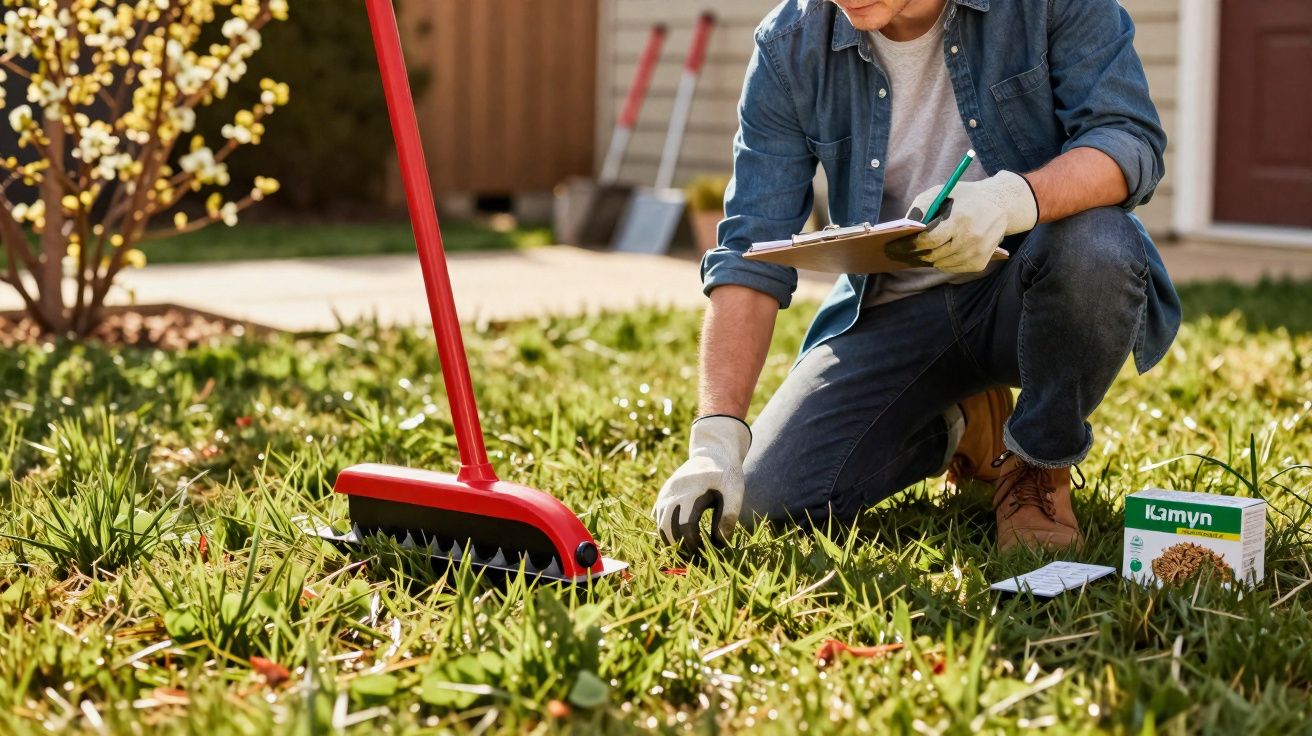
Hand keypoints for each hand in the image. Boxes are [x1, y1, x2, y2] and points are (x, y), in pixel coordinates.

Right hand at [652, 415, 750, 551]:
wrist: (712, 451)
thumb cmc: (726, 473)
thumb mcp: (735, 491)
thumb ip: (729, 515)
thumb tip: (720, 542)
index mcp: (690, 492)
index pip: (685, 526)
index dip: (694, 544)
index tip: (706, 553)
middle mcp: (672, 494)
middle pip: (668, 529)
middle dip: (680, 548)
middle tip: (695, 559)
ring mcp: (665, 494)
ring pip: (659, 526)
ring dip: (671, 542)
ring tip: (688, 553)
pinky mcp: (663, 495)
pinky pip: (658, 518)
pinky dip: (666, 532)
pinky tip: (680, 539)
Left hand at [906, 170, 1037, 273]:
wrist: (1001, 205)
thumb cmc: (965, 197)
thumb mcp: (942, 193)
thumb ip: (920, 208)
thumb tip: (904, 229)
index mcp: (960, 220)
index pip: (928, 240)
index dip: (907, 246)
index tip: (891, 247)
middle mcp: (971, 239)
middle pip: (932, 255)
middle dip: (911, 255)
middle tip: (895, 255)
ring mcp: (978, 253)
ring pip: (941, 264)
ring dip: (925, 260)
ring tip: (911, 255)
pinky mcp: (981, 262)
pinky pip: (953, 268)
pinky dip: (941, 263)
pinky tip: (934, 256)